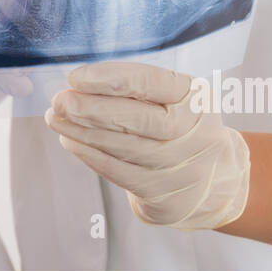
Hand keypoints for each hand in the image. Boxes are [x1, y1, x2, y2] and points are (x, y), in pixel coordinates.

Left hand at [45, 61, 249, 230]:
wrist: (215, 178)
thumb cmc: (183, 126)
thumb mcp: (176, 98)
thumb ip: (136, 88)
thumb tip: (80, 83)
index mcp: (196, 96)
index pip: (151, 82)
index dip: (110, 79)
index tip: (75, 77)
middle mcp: (194, 131)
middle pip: (138, 118)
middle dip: (93, 109)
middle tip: (60, 101)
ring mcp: (182, 165)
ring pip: (125, 147)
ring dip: (83, 132)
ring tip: (55, 118)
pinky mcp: (165, 193)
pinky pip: (120, 172)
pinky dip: (90, 155)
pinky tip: (70, 141)